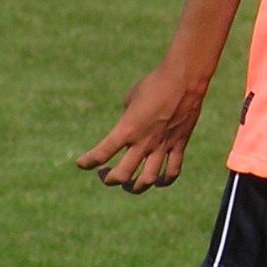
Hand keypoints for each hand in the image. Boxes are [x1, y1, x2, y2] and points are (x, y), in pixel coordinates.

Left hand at [76, 61, 207, 192]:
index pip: (100, 154)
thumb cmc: (154, 83)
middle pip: (122, 175)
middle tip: (106, 174)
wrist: (184, 79)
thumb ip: (128, 117)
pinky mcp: (179, 144)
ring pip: (147, 180)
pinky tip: (158, 181)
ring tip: (130, 184)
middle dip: (110, 179)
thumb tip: (130, 124)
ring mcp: (162, 146)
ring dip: (135, 187)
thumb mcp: (132, 97)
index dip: (87, 162)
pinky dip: (164, 181)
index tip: (82, 163)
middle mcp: (143, 142)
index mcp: (127, 129)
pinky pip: (172, 171)